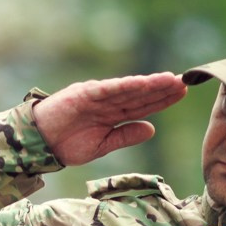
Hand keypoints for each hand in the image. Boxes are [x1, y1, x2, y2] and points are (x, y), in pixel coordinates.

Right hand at [32, 74, 188, 166]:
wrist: (40, 144)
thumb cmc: (67, 144)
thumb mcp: (103, 145)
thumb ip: (126, 136)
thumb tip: (151, 129)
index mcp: (113, 114)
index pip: (142, 105)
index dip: (162, 100)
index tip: (181, 93)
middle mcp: (108, 101)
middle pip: (140, 94)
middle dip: (161, 89)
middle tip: (184, 83)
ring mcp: (97, 96)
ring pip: (129, 89)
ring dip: (149, 84)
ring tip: (170, 80)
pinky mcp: (84, 93)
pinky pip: (109, 89)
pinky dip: (126, 85)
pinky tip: (143, 83)